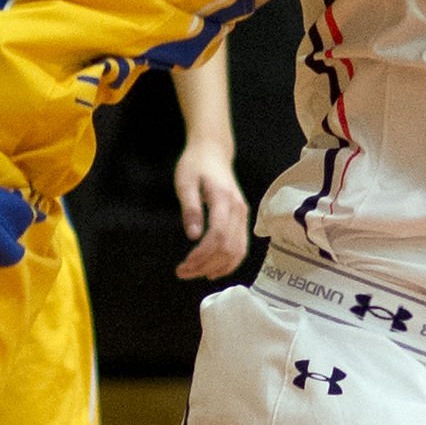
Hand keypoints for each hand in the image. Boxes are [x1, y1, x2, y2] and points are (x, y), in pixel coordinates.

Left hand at [173, 137, 249, 280]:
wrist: (213, 151)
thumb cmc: (196, 165)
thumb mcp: (185, 182)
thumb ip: (190, 208)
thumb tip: (194, 236)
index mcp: (223, 199)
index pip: (218, 235)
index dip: (202, 255)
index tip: (184, 264)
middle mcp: (238, 208)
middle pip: (228, 247)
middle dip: (206, 265)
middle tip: (182, 272)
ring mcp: (243, 214)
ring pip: (238, 250)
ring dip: (217, 267)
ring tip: (194, 273)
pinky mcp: (242, 218)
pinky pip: (241, 246)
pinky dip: (230, 262)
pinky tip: (214, 270)